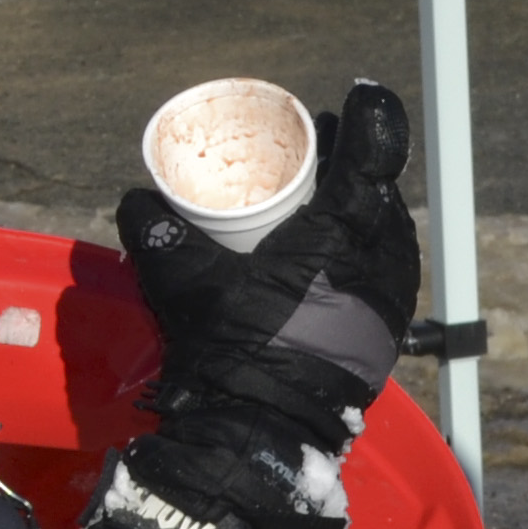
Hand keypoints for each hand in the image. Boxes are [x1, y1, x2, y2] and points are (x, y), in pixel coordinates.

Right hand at [119, 80, 422, 452]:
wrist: (264, 433)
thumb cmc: (234, 348)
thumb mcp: (186, 284)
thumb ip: (158, 234)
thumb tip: (138, 199)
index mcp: (347, 233)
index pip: (373, 154)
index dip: (368, 117)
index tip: (358, 95)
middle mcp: (380, 260)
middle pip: (378, 191)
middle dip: (353, 164)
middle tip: (316, 152)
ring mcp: (389, 299)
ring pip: (383, 232)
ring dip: (358, 210)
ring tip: (321, 202)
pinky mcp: (384, 330)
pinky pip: (380, 269)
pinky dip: (359, 249)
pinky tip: (329, 256)